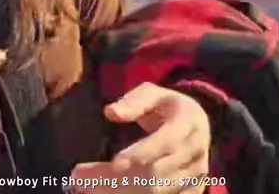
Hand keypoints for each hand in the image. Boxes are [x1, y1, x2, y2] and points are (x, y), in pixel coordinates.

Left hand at [69, 83, 210, 192]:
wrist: (199, 127)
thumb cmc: (169, 108)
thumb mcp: (155, 95)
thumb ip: (134, 102)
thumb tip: (111, 112)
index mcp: (188, 125)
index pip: (167, 142)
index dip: (142, 153)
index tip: (114, 162)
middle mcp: (195, 154)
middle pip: (155, 174)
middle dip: (116, 179)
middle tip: (80, 178)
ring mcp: (194, 177)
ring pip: (155, 193)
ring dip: (118, 193)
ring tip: (86, 187)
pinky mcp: (190, 193)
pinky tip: (106, 193)